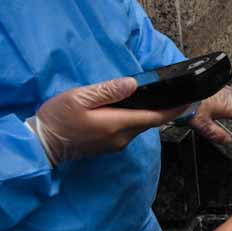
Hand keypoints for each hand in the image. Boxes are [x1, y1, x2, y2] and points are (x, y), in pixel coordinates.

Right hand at [30, 77, 186, 165]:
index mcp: (117, 125)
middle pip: (150, 121)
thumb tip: (133, 84)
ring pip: (139, 125)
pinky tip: (129, 107)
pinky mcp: (109, 145)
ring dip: (148, 113)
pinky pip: (128, 130)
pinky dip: (135, 118)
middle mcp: (121, 138)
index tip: (190, 98)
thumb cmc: (57, 119)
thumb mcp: (79, 98)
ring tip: (154, 95)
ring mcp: (115, 144)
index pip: (156, 117)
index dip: (175, 108)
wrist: (41, 145)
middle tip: (175, 91)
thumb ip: (108, 91)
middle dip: (164, 107)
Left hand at [187, 84, 231, 144]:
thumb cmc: (190, 105)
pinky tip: (222, 96)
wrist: (180, 90)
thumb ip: (216, 134)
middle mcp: (227, 96)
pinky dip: (229, 95)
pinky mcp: (213, 83)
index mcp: (228, 107)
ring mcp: (220, 88)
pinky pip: (226, 89)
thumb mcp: (203, 125)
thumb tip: (227, 140)